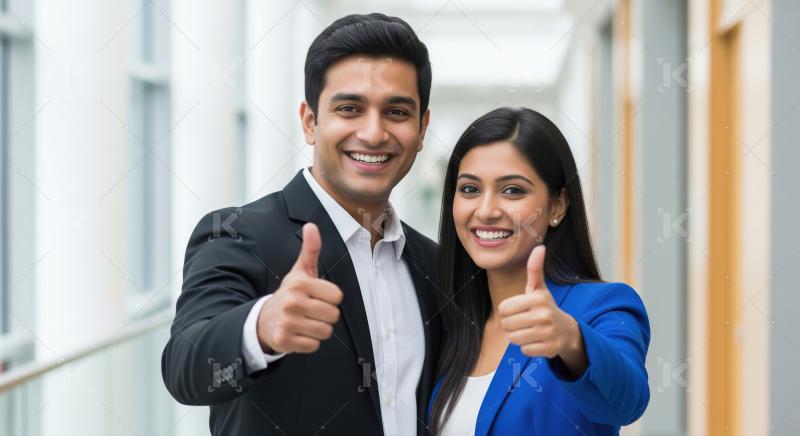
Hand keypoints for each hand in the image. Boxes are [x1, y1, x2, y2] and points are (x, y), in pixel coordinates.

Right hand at [257, 223, 343, 353]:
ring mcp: (288, 322)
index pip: (337, 296)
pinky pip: (314, 346)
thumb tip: (311, 226)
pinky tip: (299, 334)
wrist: (263, 319)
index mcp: (300, 283)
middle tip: (311, 311)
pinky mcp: (285, 341)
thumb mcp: (300, 271)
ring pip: (325, 332)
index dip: (330, 298)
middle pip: (333, 315)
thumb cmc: (289, 294)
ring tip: (305, 322)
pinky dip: (309, 342)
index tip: (317, 297)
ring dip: (318, 330)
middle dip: (326, 316)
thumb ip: (310, 250)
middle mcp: (293, 302)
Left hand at [498, 245, 581, 360]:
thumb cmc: (546, 307)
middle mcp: (543, 315)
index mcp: (537, 298)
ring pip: (513, 339)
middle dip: (512, 325)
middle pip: (506, 324)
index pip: (503, 308)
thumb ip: (535, 269)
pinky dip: (528, 347)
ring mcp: (547, 333)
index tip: (520, 310)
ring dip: (518, 337)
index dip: (508, 310)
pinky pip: (524, 350)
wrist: (567, 331)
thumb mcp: (539, 289)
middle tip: (524, 322)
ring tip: (529, 331)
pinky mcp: (548, 349)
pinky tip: (537, 341)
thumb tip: (540, 246)